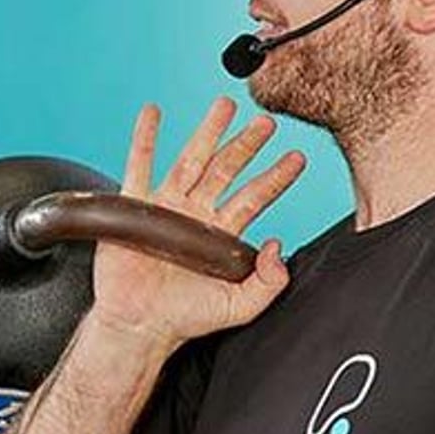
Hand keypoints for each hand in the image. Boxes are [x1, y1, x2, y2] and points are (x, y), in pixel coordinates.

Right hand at [91, 97, 305, 346]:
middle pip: (226, 169)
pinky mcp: (136, 207)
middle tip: (266, 121)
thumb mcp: (239, 307)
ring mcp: (166, 206)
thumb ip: (268, 282)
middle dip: (247, 144)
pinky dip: (145, 138)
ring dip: (208, 131)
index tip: (298, 157)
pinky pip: (140, 165)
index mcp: (220, 234)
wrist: (139, 327)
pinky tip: (153, 112)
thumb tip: (279, 247)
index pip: (255, 196)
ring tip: (225, 106)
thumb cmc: (184, 318)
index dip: (276, 177)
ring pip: (191, 159)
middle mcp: (196, 213)